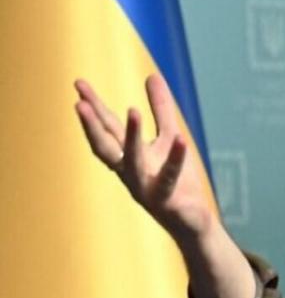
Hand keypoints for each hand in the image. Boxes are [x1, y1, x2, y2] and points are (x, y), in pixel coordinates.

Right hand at [74, 74, 213, 242]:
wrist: (193, 222)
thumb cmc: (178, 181)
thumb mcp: (171, 137)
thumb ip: (161, 109)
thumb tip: (151, 75)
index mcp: (129, 157)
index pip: (107, 128)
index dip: (94, 108)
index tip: (78, 85)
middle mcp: (130, 172)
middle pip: (107, 146)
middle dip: (92, 125)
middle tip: (78, 103)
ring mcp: (145, 188)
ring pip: (133, 162)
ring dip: (131, 137)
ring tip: (132, 111)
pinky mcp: (166, 200)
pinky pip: (170, 178)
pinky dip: (176, 160)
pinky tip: (183, 141)